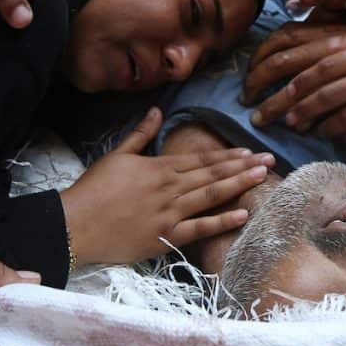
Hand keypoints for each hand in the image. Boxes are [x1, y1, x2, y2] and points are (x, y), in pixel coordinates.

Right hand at [60, 107, 273, 264]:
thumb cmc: (93, 189)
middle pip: (212, 174)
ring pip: (211, 195)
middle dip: (243, 166)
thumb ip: (140, 133)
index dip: (227, 155)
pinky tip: (242, 213)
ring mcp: (169, 212)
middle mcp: (169, 187)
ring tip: (262, 176)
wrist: (75, 224)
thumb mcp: (116, 155)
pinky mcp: (165, 236)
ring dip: (239, 184)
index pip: (200, 159)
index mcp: (159, 167)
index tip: (249, 150)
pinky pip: (199, 228)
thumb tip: (156, 109)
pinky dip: (221, 221)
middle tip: (270, 159)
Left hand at [245, 22, 345, 143]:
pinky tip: (341, 139)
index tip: (277, 93)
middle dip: (294, 108)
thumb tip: (313, 54)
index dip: (294, 82)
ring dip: (320, 126)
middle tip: (277, 119)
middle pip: (324, 92)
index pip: (320, 63)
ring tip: (306, 130)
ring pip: (343, 115)